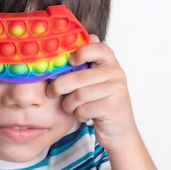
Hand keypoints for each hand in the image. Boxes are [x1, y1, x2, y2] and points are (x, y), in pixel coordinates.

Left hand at [46, 34, 137, 151]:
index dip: (81, 52)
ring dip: (68, 104)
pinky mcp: (112, 108)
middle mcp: (116, 73)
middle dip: (60, 86)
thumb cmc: (101, 103)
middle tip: (51, 92)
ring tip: (70, 107)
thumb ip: (86, 64)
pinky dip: (78, 115)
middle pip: (78, 77)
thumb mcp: (95, 81)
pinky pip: (83, 109)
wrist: (119, 130)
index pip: (98, 48)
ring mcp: (116, 90)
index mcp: (111, 63)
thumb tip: (80, 38)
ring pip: (78, 95)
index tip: (70, 62)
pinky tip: (83, 115)